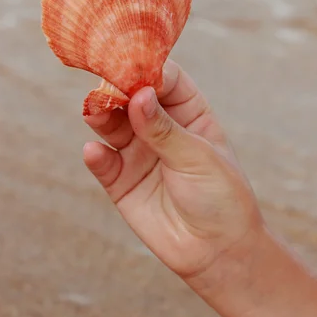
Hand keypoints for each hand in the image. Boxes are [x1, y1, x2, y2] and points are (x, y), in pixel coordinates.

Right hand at [83, 60, 261, 281]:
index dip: (148, 69)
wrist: (218, 252)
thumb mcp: (198, 158)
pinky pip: (103, 162)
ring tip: (95, 112)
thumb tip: (139, 95)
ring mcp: (139, 153)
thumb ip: (165, 129)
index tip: (130, 64)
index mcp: (189, 113)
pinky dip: (96, 155)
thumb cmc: (221, 197)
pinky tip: (95, 152)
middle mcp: (160, 128)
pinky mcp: (121, 181)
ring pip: (112, 125)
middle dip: (118, 89)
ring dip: (102, 116)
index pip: (165, 79)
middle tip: (105, 87)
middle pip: (132, 97)